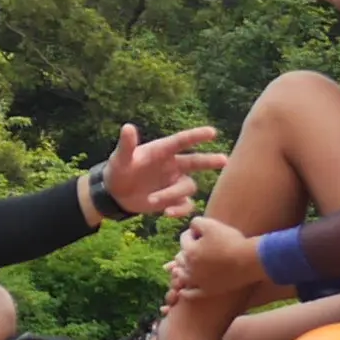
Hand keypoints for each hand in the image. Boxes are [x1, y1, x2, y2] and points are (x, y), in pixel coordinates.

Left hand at [97, 123, 224, 219]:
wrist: (115, 194)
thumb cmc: (118, 170)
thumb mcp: (120, 158)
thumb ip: (126, 145)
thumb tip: (127, 127)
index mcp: (161, 151)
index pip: (181, 141)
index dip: (196, 136)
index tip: (212, 132)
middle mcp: (172, 165)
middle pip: (196, 161)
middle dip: (210, 161)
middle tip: (225, 161)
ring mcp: (174, 182)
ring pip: (188, 186)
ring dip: (172, 194)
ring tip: (153, 200)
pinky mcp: (173, 199)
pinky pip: (185, 204)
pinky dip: (179, 209)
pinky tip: (167, 213)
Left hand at [169, 214, 265, 308]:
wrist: (249, 261)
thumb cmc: (231, 241)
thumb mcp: (212, 224)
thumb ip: (196, 222)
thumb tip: (191, 227)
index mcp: (189, 251)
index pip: (184, 238)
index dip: (193, 233)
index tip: (203, 233)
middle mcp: (190, 268)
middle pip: (180, 257)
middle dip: (186, 250)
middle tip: (199, 247)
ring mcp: (198, 281)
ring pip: (181, 276)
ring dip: (181, 270)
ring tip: (187, 266)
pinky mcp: (208, 291)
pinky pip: (191, 295)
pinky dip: (185, 293)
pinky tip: (182, 291)